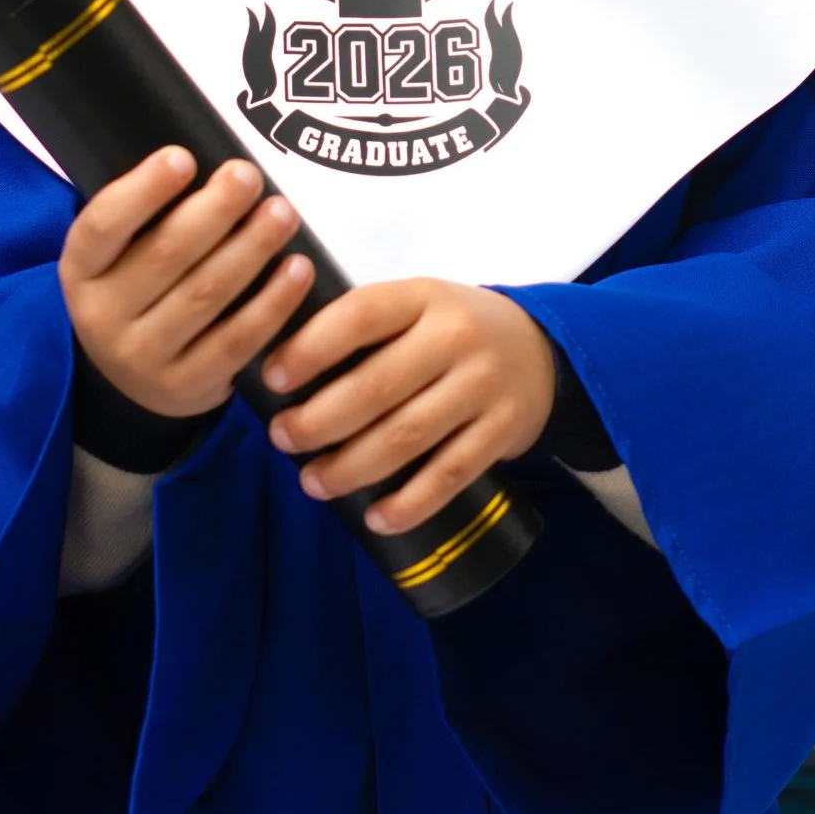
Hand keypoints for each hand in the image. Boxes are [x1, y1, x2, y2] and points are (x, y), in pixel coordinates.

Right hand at [59, 150, 309, 422]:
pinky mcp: (185, 386)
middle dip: (215, 210)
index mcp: (80, 270)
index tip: (183, 157)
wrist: (131, 380)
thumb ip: (150, 216)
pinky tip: (297, 269)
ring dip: (251, 248)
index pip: (103, 225)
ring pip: (206, 294)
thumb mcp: (119, 256)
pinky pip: (237, 339)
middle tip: (248, 177)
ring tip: (282, 213)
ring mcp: (142, 357)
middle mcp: (102, 316)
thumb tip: (211, 164)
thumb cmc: (137, 290)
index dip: (143, 191)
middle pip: (165, 254)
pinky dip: (273, 302)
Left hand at [263, 280, 555, 535]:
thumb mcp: (416, 306)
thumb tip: (279, 369)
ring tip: (313, 482)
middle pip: (377, 386)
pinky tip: (377, 517)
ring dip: (352, 467)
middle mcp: (457, 337)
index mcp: (424, 296)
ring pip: (407, 436)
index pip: (360, 315)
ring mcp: (484, 386)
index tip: (271, 378)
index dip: (310, 348)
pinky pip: (450, 473)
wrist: (543, 350)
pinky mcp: (503, 430)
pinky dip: (410, 503)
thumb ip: (364, 326)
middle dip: (319, 419)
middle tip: (282, 439)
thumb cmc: (452, 332)